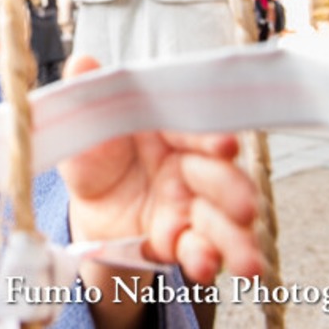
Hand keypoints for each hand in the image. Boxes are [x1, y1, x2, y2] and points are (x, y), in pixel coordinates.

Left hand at [57, 55, 262, 285]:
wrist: (86, 206)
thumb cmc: (95, 154)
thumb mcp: (86, 126)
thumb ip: (89, 95)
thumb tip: (81, 60)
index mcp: (171, 132)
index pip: (199, 131)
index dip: (213, 138)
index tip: (225, 145)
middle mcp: (190, 168)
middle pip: (222, 178)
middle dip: (234, 192)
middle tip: (244, 207)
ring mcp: (191, 206)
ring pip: (223, 221)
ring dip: (237, 239)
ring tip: (246, 262)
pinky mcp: (182, 241)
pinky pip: (200, 251)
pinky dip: (208, 261)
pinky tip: (206, 267)